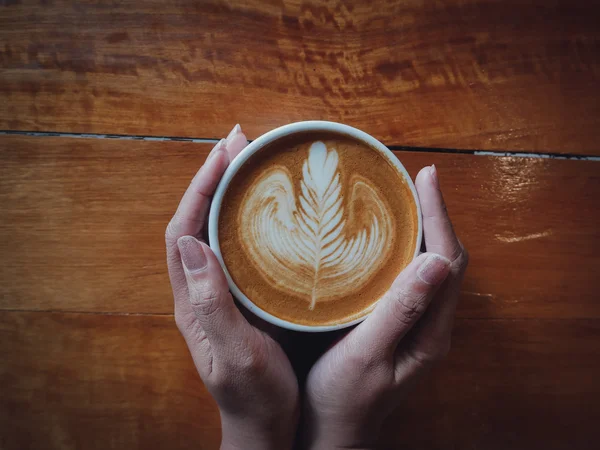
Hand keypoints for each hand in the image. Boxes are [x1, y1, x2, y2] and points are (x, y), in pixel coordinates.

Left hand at [165, 125, 298, 449]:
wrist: (266, 425)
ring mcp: (218, 292)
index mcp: (194, 301)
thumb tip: (191, 243)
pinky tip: (266, 208)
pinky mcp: (238, 296)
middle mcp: (200, 290)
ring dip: (227, 192)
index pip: (184, 231)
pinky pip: (234, 246)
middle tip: (240, 141)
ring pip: (214, 229)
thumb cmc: (255, 396)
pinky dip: (244, 217)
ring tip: (251, 160)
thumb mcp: (236, 355)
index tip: (224, 152)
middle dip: (212, 177)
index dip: (200, 188)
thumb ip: (212, 304)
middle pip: (196, 221)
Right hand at [302, 165, 468, 449]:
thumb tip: (434, 259)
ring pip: (430, 264)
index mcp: (431, 331)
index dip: (440, 215)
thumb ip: (399, 311)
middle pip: (446, 257)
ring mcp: (418, 324)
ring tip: (402, 196)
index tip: (425, 176)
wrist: (334, 432)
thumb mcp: (367, 356)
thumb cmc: (343, 400)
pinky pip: (412, 276)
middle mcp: (432, 324)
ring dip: (423, 227)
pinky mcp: (400, 323)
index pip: (448, 260)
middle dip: (435, 213)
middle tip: (414, 178)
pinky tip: (384, 236)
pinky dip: (405, 247)